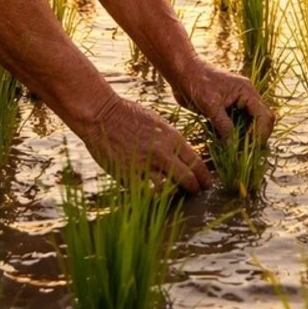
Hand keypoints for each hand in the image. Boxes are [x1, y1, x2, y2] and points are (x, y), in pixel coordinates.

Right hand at [74, 92, 211, 194]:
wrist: (102, 114)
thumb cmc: (129, 114)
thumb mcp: (157, 122)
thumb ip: (171, 139)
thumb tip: (182, 155)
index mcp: (172, 138)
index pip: (196, 163)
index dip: (204, 177)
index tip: (206, 184)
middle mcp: (162, 153)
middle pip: (187, 179)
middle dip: (193, 188)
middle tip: (194, 192)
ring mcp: (145, 166)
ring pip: (167, 190)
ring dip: (171, 193)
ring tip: (172, 194)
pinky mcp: (128, 175)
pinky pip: (145, 192)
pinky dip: (149, 194)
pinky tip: (150, 193)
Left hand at [169, 57, 274, 143]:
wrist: (181, 71)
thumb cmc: (196, 81)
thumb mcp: (210, 105)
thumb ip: (223, 125)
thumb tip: (233, 146)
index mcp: (247, 91)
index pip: (264, 116)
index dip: (260, 134)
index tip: (249, 148)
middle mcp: (246, 98)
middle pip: (262, 121)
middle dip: (256, 138)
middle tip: (244, 153)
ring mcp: (237, 104)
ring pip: (250, 125)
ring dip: (245, 138)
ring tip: (235, 152)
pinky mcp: (227, 110)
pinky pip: (237, 126)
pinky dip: (234, 136)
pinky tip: (226, 145)